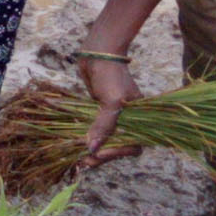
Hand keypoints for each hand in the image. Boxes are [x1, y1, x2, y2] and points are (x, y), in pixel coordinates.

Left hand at [76, 49, 144, 169]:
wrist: (97, 53)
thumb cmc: (111, 75)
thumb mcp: (112, 101)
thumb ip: (104, 126)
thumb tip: (92, 149)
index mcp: (139, 120)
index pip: (133, 146)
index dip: (117, 153)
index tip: (99, 154)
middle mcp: (128, 120)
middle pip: (117, 147)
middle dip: (102, 155)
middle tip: (84, 162)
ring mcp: (113, 116)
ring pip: (105, 140)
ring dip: (93, 149)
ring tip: (79, 157)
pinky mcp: (99, 112)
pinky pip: (95, 130)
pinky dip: (87, 137)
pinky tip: (76, 143)